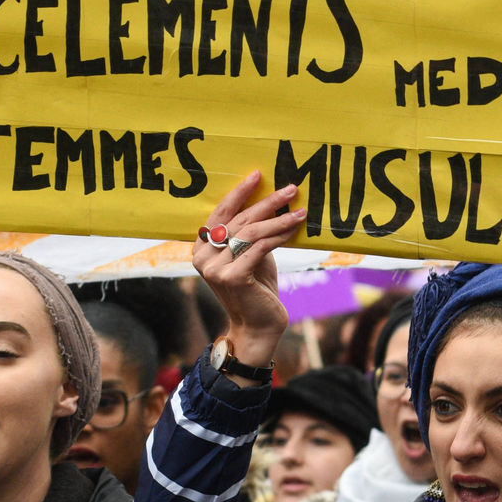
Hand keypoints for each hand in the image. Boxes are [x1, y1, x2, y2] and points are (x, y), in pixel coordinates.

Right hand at [192, 171, 307, 370]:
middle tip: (290, 189)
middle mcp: (202, 257)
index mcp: (202, 248)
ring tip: (300, 210)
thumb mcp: (251, 255)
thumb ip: (251, 233)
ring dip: (278, 219)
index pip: (220, 212)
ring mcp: (214, 268)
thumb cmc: (257, 288)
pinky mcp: (231, 277)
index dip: (239, 193)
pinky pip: (259, 248)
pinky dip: (279, 236)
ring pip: (250, 233)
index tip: (258, 175)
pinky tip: (295, 228)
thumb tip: (271, 202)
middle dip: (266, 202)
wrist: (258, 326)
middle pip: (238, 220)